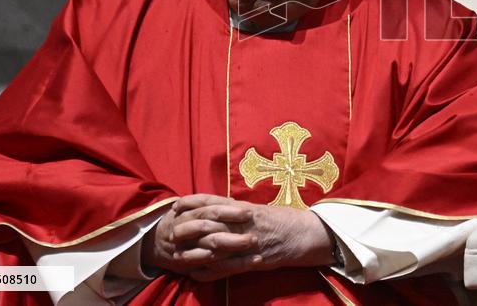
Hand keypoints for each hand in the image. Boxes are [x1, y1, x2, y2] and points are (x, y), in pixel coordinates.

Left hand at [149, 194, 335, 281]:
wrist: (306, 234)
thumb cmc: (284, 220)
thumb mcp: (260, 209)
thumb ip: (240, 210)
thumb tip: (221, 209)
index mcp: (245, 208)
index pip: (214, 201)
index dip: (193, 202)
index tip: (176, 204)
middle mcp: (244, 223)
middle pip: (209, 224)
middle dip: (188, 229)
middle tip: (170, 233)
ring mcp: (248, 242)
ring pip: (215, 247)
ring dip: (194, 253)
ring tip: (176, 256)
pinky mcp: (253, 260)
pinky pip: (227, 267)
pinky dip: (209, 272)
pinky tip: (195, 274)